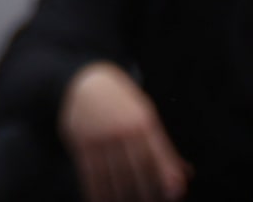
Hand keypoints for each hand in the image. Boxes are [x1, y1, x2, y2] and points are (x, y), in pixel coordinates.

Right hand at [59, 62, 189, 199]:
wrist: (85, 78)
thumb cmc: (123, 104)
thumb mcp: (145, 115)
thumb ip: (164, 147)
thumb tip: (187, 175)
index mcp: (142, 120)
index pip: (157, 155)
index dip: (166, 177)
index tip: (173, 195)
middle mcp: (122, 128)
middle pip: (137, 169)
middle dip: (146, 193)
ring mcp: (101, 135)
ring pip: (115, 175)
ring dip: (122, 197)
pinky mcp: (82, 141)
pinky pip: (91, 173)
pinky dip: (97, 192)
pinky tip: (102, 200)